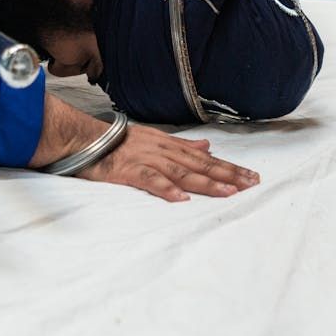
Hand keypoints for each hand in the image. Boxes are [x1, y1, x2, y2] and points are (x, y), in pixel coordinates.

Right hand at [77, 124, 259, 201]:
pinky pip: (150, 180)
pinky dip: (166, 189)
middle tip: (250, 184)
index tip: (249, 175)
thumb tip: (207, 146)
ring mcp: (146, 159)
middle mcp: (162, 150)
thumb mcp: (154, 138)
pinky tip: (181, 198)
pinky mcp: (129, 171)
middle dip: (227, 174)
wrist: (84, 138)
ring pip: (181, 172)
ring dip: (206, 182)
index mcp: (169, 144)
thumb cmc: (118, 141)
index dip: (228, 166)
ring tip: (228, 192)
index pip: (204, 157)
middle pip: (199, 164)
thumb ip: (182, 144)